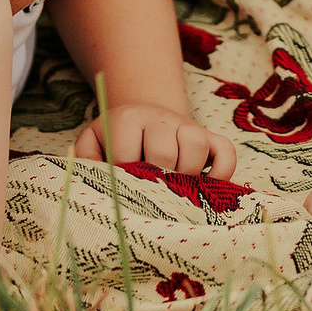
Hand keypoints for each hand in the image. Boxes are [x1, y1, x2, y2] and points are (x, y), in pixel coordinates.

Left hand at [73, 101, 237, 177]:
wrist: (145, 113)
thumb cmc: (116, 138)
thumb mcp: (93, 142)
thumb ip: (85, 158)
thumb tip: (96, 180)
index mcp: (127, 120)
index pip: (126, 154)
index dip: (124, 179)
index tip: (121, 192)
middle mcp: (160, 118)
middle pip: (163, 152)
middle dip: (156, 181)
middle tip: (150, 196)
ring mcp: (188, 126)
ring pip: (196, 144)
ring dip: (187, 174)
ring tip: (176, 191)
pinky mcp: (210, 137)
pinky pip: (226, 151)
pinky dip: (222, 172)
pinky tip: (208, 187)